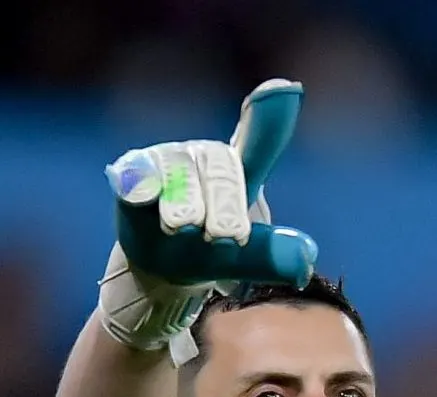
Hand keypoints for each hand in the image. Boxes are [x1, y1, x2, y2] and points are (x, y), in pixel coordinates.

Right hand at [97, 79, 320, 352]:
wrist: (159, 266)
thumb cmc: (207, 252)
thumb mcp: (240, 260)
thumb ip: (270, 255)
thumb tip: (304, 258)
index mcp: (241, 171)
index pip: (260, 141)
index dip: (271, 117)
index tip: (286, 90)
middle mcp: (205, 156)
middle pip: (221, 168)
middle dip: (224, 204)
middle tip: (227, 240)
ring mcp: (167, 160)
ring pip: (180, 173)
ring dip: (183, 202)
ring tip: (183, 229)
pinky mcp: (132, 172)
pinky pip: (136, 172)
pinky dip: (138, 181)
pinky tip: (140, 192)